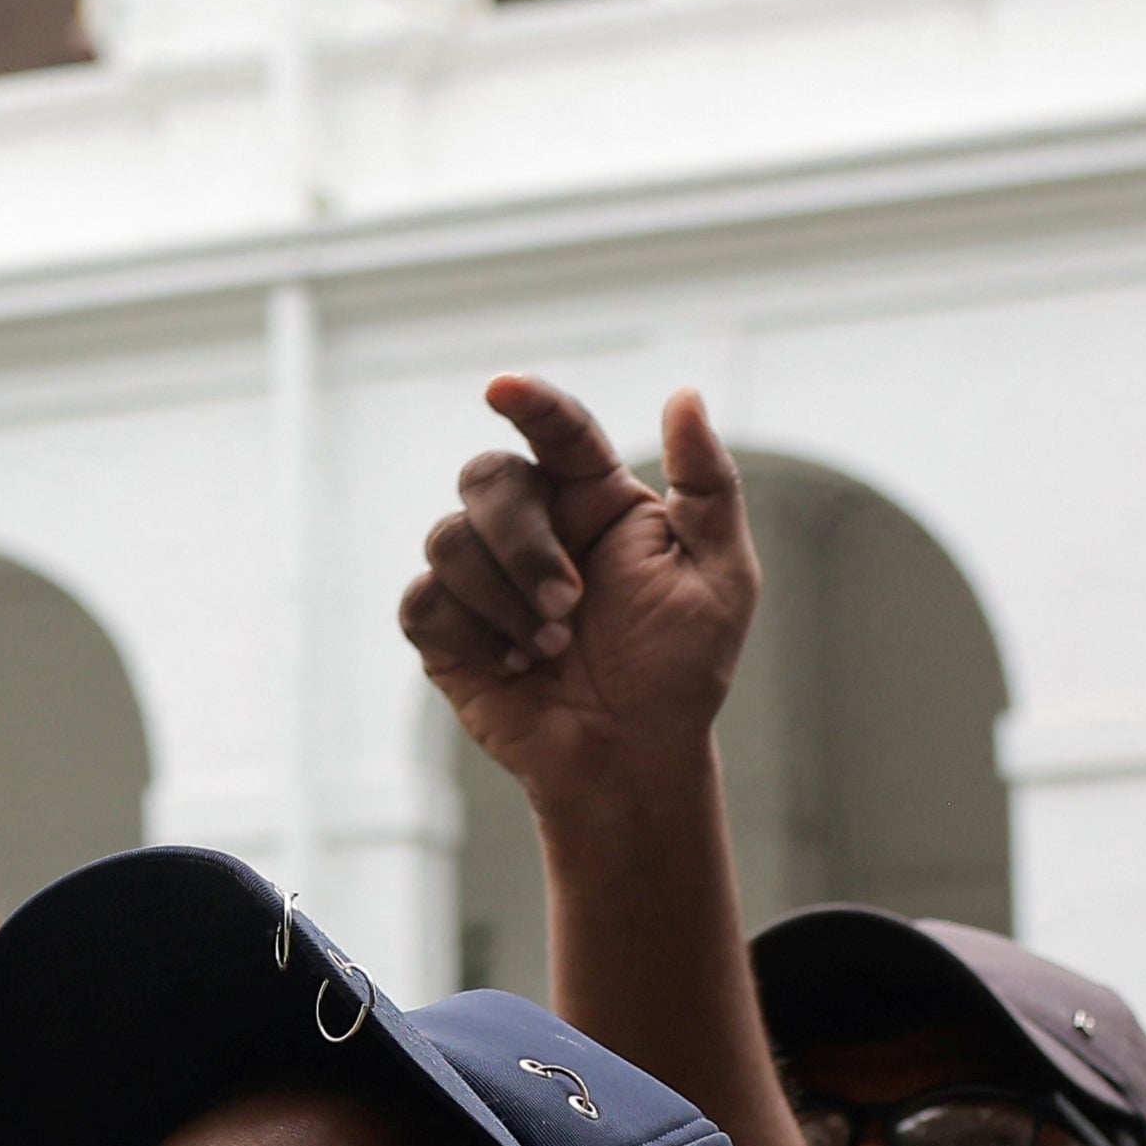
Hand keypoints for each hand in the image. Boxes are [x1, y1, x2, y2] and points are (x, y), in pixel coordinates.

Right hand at [398, 378, 756, 804]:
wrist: (630, 757)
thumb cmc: (680, 667)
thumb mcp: (720, 574)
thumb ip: (708, 482)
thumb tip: (685, 394)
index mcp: (593, 497)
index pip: (556, 430)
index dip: (530, 401)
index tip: (502, 389)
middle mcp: (532, 524)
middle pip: (486, 477)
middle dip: (523, 543)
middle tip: (568, 607)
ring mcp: (481, 575)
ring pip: (447, 539)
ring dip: (505, 601)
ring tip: (550, 650)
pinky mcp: (444, 627)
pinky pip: (424, 602)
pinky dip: (473, 637)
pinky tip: (514, 667)